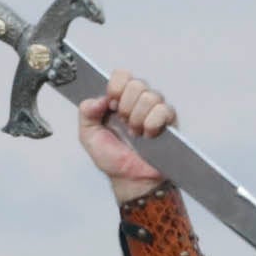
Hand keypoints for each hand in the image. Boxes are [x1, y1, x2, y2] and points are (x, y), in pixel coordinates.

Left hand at [77, 69, 173, 199]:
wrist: (130, 180)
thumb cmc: (113, 159)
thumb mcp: (89, 136)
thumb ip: (86, 113)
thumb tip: (97, 99)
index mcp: (118, 100)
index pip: (121, 75)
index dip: (116, 86)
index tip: (111, 104)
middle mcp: (137, 101)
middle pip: (136, 84)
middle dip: (126, 106)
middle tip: (123, 123)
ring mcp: (154, 109)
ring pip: (150, 96)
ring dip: (138, 118)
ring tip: (135, 133)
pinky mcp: (169, 120)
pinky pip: (163, 110)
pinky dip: (152, 124)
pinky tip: (148, 135)